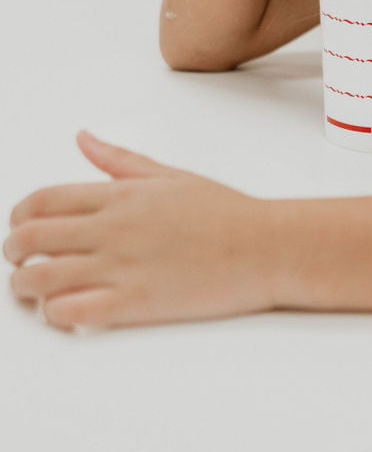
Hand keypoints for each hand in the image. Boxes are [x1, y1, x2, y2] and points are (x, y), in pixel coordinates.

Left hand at [3, 132, 274, 329]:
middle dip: (12, 252)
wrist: (266, 247)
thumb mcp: (170, 176)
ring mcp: (121, 266)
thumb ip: (119, 159)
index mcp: (120, 196)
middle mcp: (112, 228)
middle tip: (17, 261)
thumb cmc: (226, 212)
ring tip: (31, 290)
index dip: (19, 216)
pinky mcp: (134, 303)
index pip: (43, 200)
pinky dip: (54, 314)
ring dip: (23, 286)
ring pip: (39, 278)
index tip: (19, 227)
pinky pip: (71, 312)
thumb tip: (83, 138)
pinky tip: (63, 312)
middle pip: (29, 239)